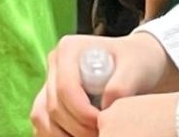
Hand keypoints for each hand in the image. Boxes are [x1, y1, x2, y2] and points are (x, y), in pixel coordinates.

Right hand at [30, 33, 178, 136]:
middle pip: (54, 106)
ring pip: (42, 117)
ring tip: (94, 136)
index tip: (105, 124)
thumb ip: (122, 84)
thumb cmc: (137, 62)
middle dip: (78, 129)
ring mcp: (49, 82)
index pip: (65, 88)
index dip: (82, 113)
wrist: (135, 65)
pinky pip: (43, 124)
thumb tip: (106, 105)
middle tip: (104, 135)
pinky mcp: (49, 99)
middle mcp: (54, 64)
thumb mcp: (136, 67)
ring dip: (66, 135)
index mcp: (69, 49)